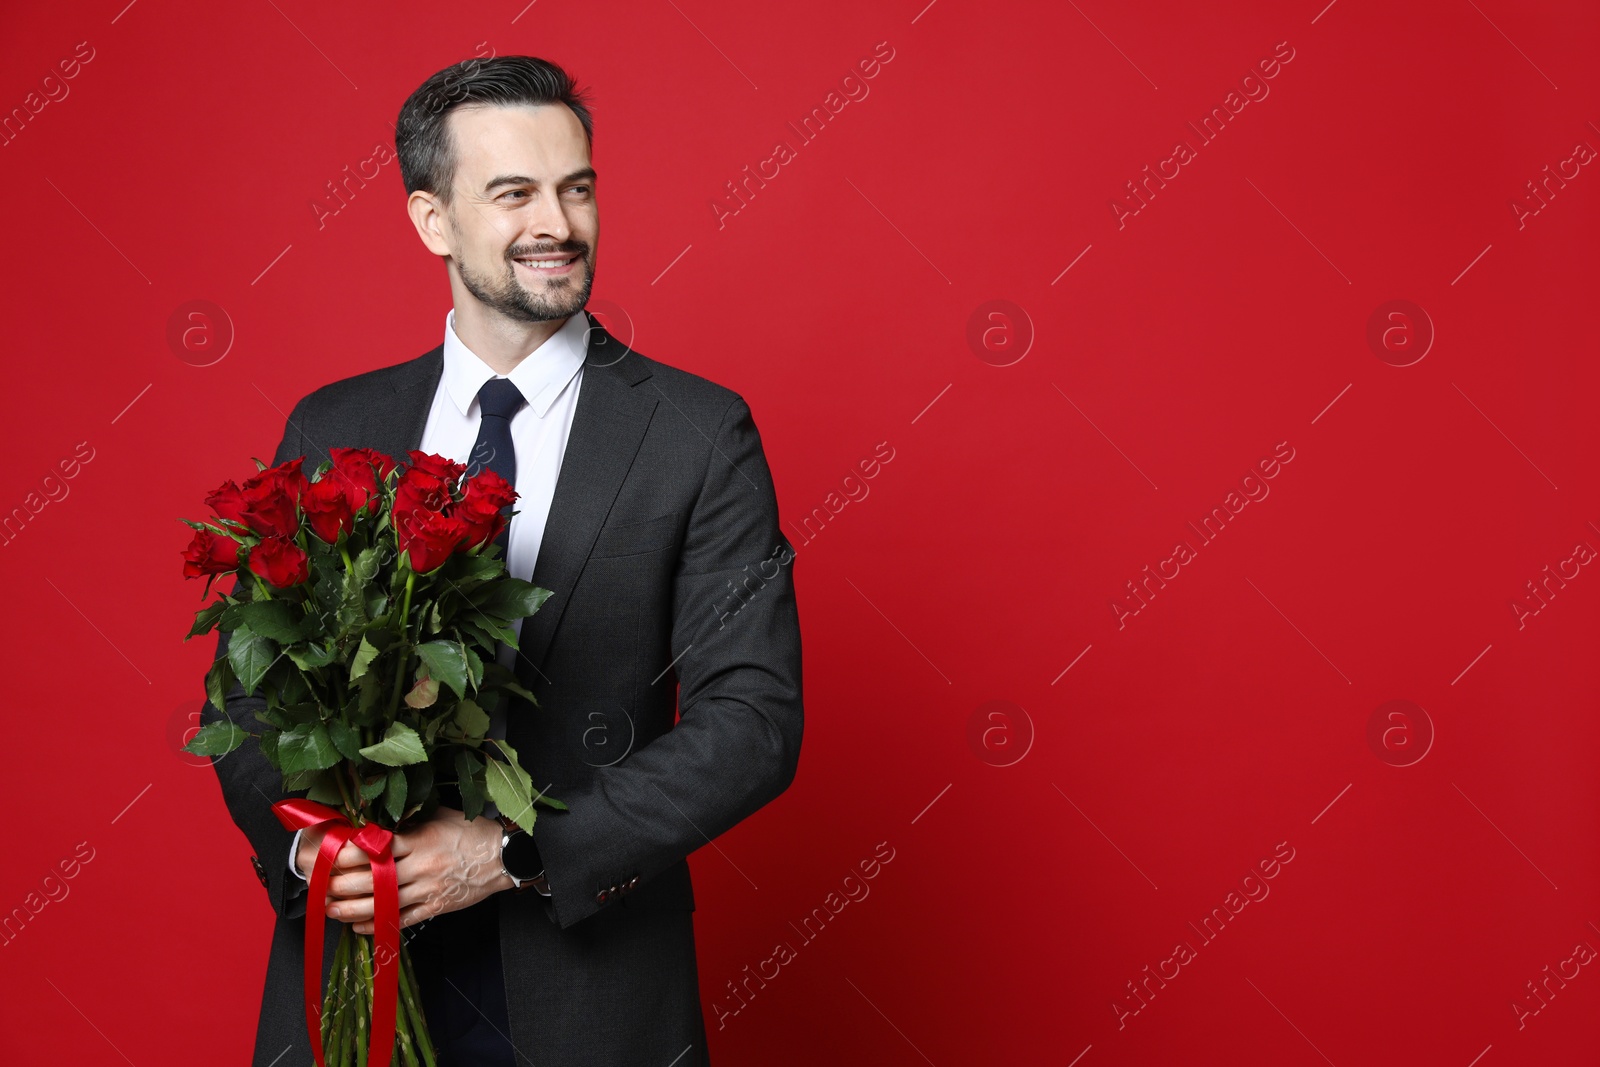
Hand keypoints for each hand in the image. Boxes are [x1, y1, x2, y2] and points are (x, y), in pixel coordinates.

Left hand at [317, 807, 513, 935]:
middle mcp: (420, 867)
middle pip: (373, 880)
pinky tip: (360, 927)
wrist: (504, 858)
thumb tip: (384, 824)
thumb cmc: (474, 833)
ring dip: (353, 909)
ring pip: (383, 903)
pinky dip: (379, 924)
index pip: (377, 848)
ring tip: (332, 910)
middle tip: (322, 888)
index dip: (351, 854)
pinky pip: (402, 920)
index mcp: (419, 841)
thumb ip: (412, 822)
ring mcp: (427, 890)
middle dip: (343, 885)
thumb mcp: (442, 817)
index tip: (331, 856)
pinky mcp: (435, 907)